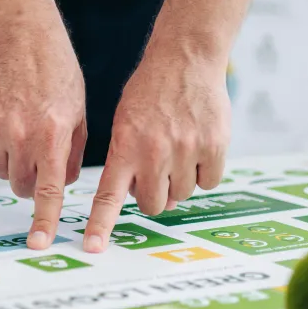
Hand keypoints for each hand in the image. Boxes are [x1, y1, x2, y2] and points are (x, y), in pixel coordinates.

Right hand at [0, 26, 87, 250]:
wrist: (23, 40)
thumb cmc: (58, 76)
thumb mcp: (77, 116)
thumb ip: (69, 154)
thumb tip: (58, 183)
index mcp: (51, 137)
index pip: (47, 191)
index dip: (44, 220)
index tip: (38, 243)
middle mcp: (20, 136)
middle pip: (19, 184)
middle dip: (29, 180)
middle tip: (37, 159)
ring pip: (0, 167)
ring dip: (12, 158)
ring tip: (23, 127)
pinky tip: (7, 113)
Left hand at [82, 48, 230, 252]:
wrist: (185, 59)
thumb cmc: (150, 93)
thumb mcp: (124, 123)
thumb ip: (127, 161)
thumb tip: (144, 199)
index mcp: (124, 148)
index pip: (108, 196)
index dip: (101, 225)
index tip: (93, 249)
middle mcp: (154, 153)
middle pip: (152, 205)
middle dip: (153, 195)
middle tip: (155, 171)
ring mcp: (185, 151)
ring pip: (182, 194)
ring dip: (179, 181)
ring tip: (176, 148)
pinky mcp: (214, 146)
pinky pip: (209, 181)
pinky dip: (204, 171)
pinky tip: (198, 146)